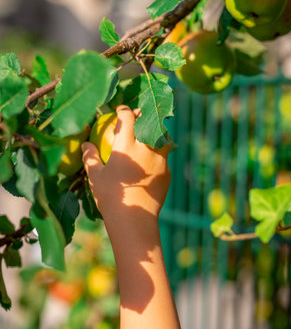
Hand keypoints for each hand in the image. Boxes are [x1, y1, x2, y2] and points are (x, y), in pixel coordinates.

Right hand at [82, 105, 170, 219]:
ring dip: (156, 133)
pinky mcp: (167, 173)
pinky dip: (159, 153)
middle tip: (138, 117)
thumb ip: (90, 157)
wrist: (134, 218)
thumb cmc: (110, 196)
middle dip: (144, 115)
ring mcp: (160, 160)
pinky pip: (165, 157)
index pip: (128, 117)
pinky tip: (152, 160)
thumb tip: (85, 144)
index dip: (124, 110)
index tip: (120, 111)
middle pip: (150, 122)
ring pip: (163, 137)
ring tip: (149, 136)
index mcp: (127, 145)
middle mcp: (146, 148)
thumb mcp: (95, 176)